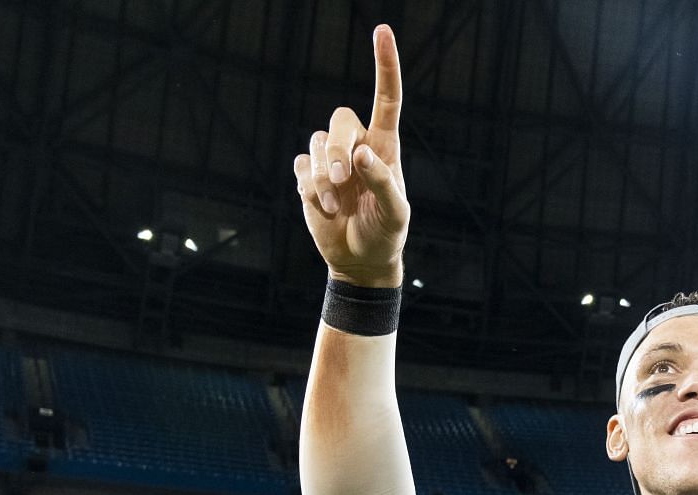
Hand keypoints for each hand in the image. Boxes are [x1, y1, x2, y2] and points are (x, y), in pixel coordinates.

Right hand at [294, 26, 409, 287]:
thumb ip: (383, 183)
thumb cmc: (386, 233)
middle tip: (343, 180)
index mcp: (385, 147)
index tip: (382, 31)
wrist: (361, 260)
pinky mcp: (309, 178)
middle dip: (337, 149)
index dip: (385, 66)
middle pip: (339, 119)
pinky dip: (310, 190)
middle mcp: (357, 146)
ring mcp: (330, 161)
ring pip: (316, 145)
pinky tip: (325, 210)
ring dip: (323, 179)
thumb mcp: (396, 214)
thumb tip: (363, 154)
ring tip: (335, 207)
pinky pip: (301, 169)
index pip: (386, 99)